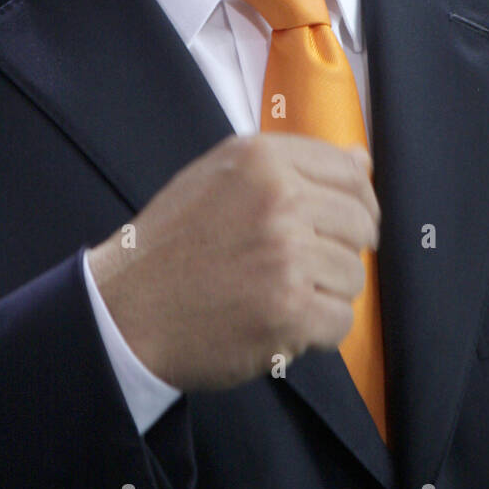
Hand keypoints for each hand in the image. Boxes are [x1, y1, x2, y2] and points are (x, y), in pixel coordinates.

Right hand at [87, 133, 379, 389]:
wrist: (127, 309)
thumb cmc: (174, 243)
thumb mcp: (223, 177)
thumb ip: (294, 165)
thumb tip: (361, 159)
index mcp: (263, 160)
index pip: (350, 172)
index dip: (356, 201)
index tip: (342, 222)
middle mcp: (279, 200)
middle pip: (361, 223)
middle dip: (342, 248)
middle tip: (306, 266)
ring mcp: (286, 257)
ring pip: (354, 274)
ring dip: (327, 291)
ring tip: (282, 292)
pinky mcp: (289, 311)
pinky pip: (341, 320)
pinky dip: (317, 329)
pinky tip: (281, 321)